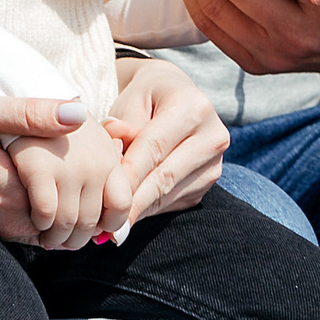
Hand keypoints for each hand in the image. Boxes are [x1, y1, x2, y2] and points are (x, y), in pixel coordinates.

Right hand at [0, 86, 85, 244]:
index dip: (97, 167)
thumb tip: (78, 112)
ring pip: (54, 218)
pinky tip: (43, 162)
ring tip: (73, 151)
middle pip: (73, 213)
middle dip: (90, 185)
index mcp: (11, 195)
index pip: (80, 196)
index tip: (101, 137)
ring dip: (71, 191)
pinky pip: (33, 217)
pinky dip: (49, 196)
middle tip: (96, 143)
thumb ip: (27, 113)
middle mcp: (6, 220)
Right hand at [8, 118, 133, 250]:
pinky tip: (33, 219)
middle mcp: (93, 162)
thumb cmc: (42, 121)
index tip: (91, 228)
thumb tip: (117, 176)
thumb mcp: (76, 131)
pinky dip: (40, 224)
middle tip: (64, 239)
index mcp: (106, 155)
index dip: (108, 225)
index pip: (121, 205)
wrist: (8, 90)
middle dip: (77, 238)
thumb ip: (98, 155)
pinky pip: (47, 214)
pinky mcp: (39, 167)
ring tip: (48, 236)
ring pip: (69, 223)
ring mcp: (68, 165)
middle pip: (92, 222)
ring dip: (57, 237)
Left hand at [103, 59, 227, 221]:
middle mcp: (213, 136)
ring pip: (169, 194)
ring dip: (139, 209)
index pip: (155, 148)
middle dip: (132, 201)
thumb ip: (120, 131)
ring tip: (111, 224)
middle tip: (105, 223)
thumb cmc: (145, 97)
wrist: (176, 94)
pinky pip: (174, 201)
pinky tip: (128, 212)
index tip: (104, 197)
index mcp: (194, 107)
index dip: (128, 175)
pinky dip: (148, 208)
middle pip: (165, 176)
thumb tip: (115, 169)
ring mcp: (215, 162)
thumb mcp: (129, 102)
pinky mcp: (208, 181)